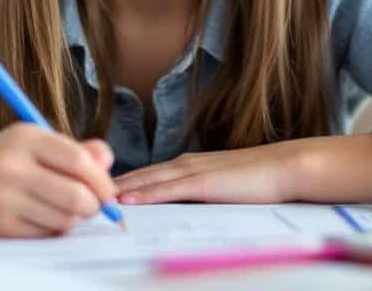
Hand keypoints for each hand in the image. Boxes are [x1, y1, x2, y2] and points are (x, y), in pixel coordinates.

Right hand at [0, 123, 116, 237]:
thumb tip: (108, 164)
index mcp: (27, 138)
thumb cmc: (9, 157)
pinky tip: (45, 215)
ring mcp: (3, 198)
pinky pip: (46, 234)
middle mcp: (12, 167)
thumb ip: (78, 150)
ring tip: (66, 208)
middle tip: (94, 205)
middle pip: (75, 196)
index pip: (78, 161)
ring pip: (64, 219)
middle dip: (94, 205)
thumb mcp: (39, 142)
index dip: (101, 180)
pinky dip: (55, 228)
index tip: (109, 191)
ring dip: (75, 218)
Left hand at [113, 135, 371, 204]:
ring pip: (147, 179)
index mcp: (190, 165)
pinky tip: (125, 199)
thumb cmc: (262, 180)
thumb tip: (179, 208)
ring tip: (92, 196)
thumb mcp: (224, 188)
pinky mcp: (204, 182)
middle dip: (110, 182)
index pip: (147, 173)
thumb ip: (201, 194)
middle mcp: (186, 164)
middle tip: (80, 189)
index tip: (96, 188)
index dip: (122, 181)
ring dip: (120, 188)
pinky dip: (144, 193)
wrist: (291, 168)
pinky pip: (166, 189)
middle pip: (140, 173)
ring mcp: (194, 171)